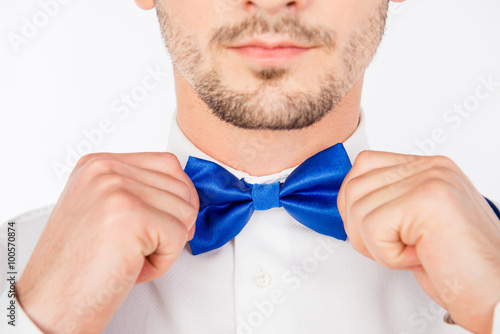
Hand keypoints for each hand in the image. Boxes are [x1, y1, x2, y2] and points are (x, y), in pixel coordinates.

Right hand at [16, 152, 198, 333]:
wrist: (50, 305)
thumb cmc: (77, 267)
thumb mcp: (103, 212)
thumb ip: (139, 193)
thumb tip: (187, 195)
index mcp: (98, 165)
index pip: (167, 164)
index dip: (178, 199)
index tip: (165, 223)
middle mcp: (105, 171)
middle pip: (182, 187)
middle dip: (174, 224)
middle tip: (144, 248)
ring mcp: (116, 190)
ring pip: (185, 212)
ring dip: (167, 244)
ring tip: (132, 257)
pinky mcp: (131, 215)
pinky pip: (178, 236)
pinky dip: (163, 261)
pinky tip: (133, 266)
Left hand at [338, 151, 499, 333]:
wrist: (495, 296)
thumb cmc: (458, 268)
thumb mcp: (414, 225)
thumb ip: (387, 201)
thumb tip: (347, 200)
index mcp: (427, 169)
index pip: (364, 165)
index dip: (354, 203)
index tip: (372, 229)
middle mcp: (431, 168)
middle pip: (354, 186)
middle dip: (361, 230)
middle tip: (397, 247)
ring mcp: (431, 179)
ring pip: (358, 208)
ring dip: (377, 245)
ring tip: (412, 251)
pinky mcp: (428, 199)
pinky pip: (372, 226)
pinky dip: (387, 255)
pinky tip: (419, 256)